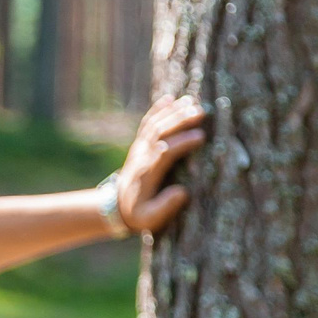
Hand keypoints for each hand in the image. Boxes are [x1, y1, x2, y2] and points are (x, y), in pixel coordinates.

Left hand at [117, 97, 208, 235]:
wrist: (116, 207)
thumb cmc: (138, 214)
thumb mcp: (149, 219)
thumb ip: (164, 207)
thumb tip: (182, 192)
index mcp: (147, 173)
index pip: (164, 153)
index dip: (181, 143)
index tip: (201, 137)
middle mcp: (142, 156)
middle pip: (160, 132)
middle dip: (179, 120)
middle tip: (201, 112)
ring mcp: (139, 148)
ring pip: (154, 124)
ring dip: (172, 112)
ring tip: (192, 102)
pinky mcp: (140, 144)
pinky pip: (147, 123)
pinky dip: (157, 110)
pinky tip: (169, 98)